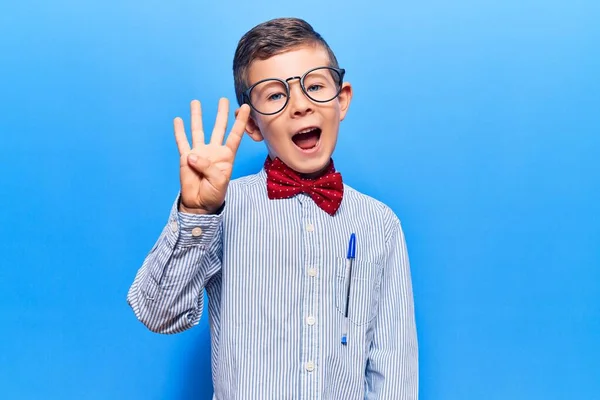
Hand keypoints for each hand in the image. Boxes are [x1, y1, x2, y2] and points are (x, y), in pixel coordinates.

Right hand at [174, 98, 250, 213]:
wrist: (199, 203)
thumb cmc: (214, 193)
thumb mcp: (218, 181)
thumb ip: (207, 166)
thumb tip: (192, 155)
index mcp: (226, 156)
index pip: (235, 135)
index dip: (241, 122)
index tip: (247, 108)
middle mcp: (214, 151)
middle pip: (218, 128)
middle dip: (222, 113)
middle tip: (224, 99)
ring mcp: (199, 152)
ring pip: (198, 130)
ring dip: (197, 116)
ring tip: (196, 102)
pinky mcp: (185, 157)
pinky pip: (182, 141)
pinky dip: (179, 131)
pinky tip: (178, 120)